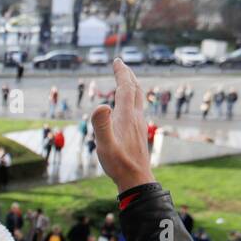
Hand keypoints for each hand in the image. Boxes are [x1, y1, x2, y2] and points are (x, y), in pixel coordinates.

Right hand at [89, 59, 154, 192]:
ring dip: (132, 86)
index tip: (117, 61)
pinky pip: (138, 109)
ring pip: (139, 99)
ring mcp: (139, 124)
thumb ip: (101, 125)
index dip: (121, 73)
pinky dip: (133, 99)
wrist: (136, 179)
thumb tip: (101, 105)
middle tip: (121, 65)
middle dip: (128, 75)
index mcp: (126, 116)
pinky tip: (129, 106)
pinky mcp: (139, 132)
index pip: (125, 88)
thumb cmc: (118, 164)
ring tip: (126, 81)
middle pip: (135, 89)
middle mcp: (135, 117)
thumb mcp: (105, 145)